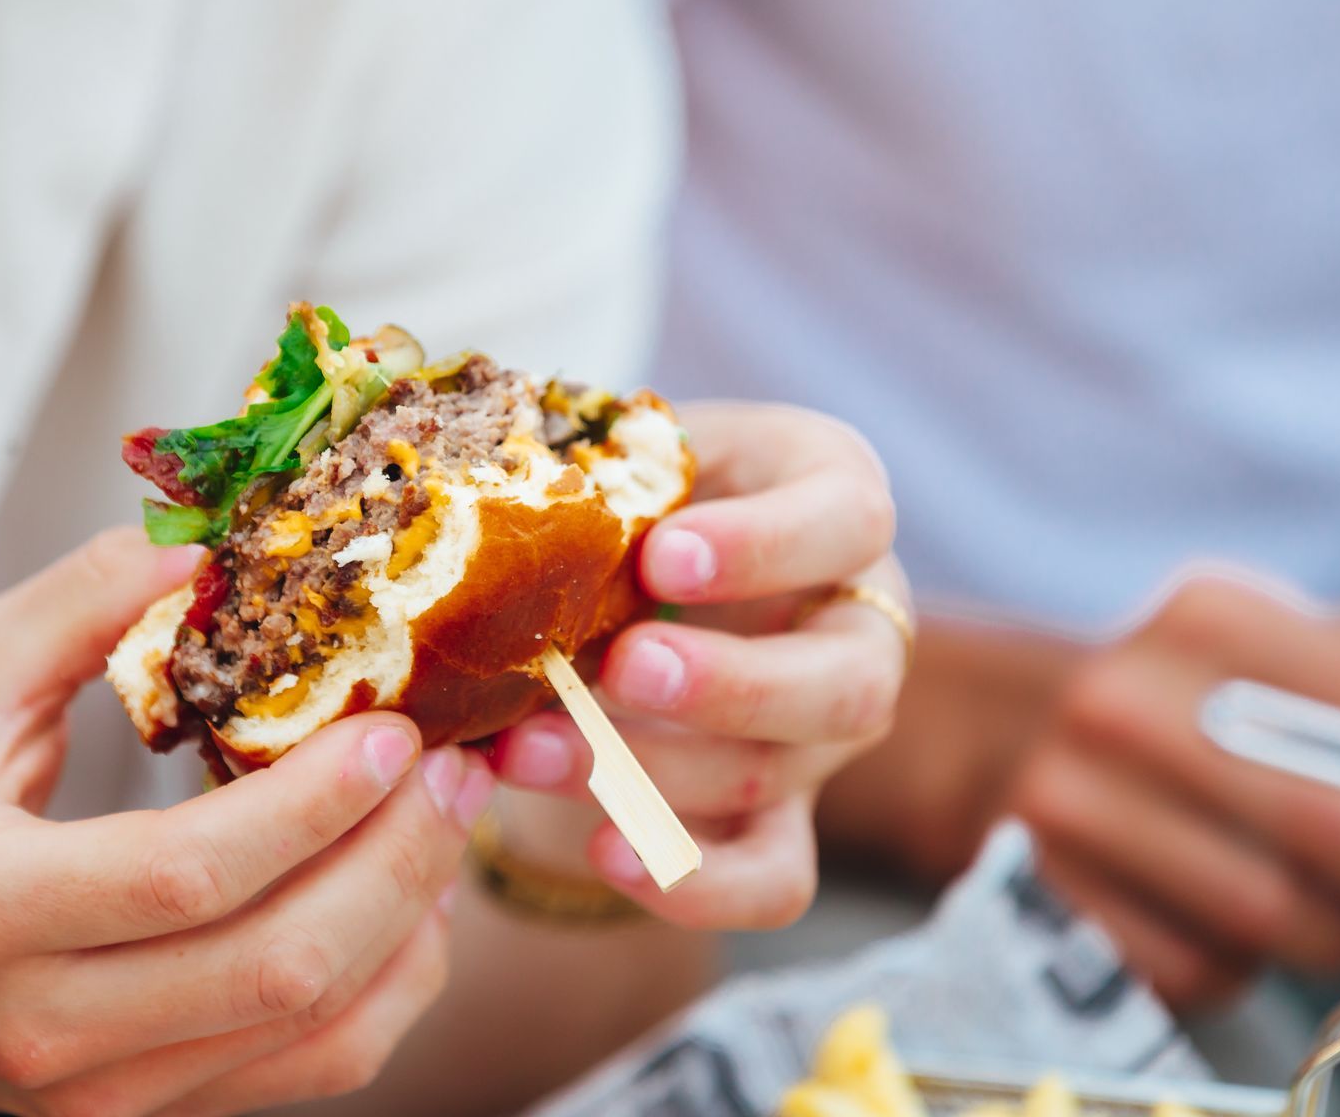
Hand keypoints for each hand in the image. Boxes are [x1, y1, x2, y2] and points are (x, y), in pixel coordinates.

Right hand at [0, 529, 494, 1116]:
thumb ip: (77, 604)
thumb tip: (203, 547)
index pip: (181, 875)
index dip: (306, 807)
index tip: (387, 732)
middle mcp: (40, 1027)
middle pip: (275, 965)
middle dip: (396, 858)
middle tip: (450, 766)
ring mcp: (100, 1093)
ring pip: (313, 1031)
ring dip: (411, 920)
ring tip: (444, 819)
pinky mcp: (149, 1112)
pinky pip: (312, 1069)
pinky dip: (389, 986)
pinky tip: (405, 901)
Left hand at [488, 402, 908, 927]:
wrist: (622, 587)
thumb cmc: (631, 494)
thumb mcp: (625, 455)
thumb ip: (595, 464)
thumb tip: (481, 490)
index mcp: (832, 500)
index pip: (849, 519)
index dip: (766, 546)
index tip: (662, 556)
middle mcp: (857, 624)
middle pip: (849, 678)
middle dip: (730, 683)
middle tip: (621, 668)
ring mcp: (826, 734)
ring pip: (782, 774)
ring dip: (650, 773)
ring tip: (527, 751)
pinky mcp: (784, 817)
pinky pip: (775, 879)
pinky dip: (696, 884)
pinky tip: (603, 850)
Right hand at [1008, 573, 1339, 1007]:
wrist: (1043, 748)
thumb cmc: (1217, 722)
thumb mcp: (1301, 662)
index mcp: (1203, 619)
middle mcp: (1113, 701)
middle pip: (1328, 824)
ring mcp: (1061, 797)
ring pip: (1267, 912)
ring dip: (1317, 929)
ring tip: (1299, 895)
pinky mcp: (1040, 892)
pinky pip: (1197, 970)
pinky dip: (1230, 965)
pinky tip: (1209, 922)